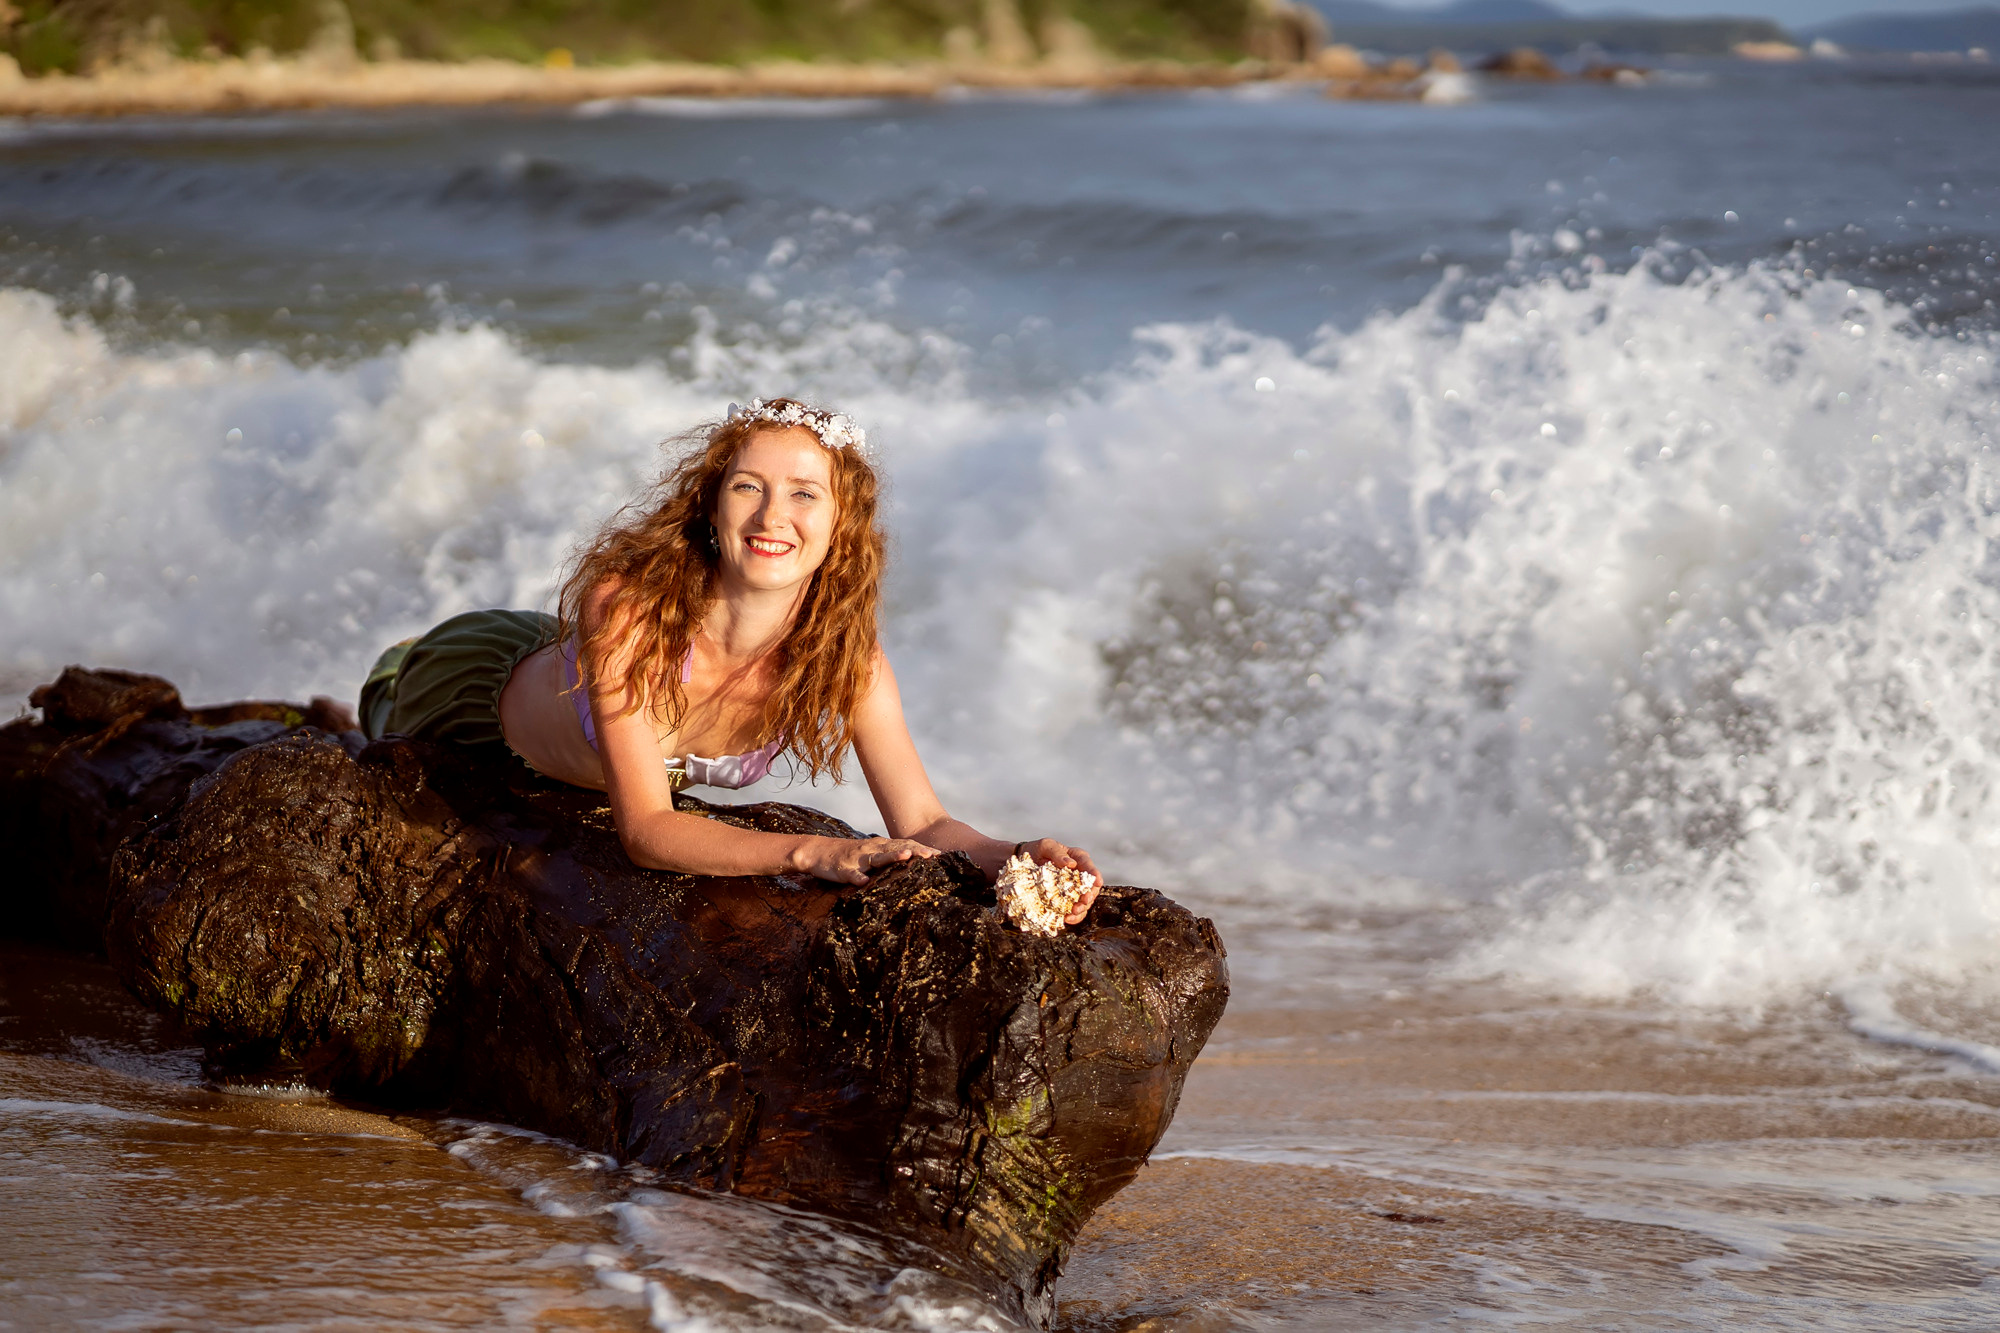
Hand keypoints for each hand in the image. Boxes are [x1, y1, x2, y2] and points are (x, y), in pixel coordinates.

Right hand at [797, 835, 939, 885]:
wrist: (818, 852)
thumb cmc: (849, 856)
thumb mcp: (872, 855)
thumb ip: (890, 857)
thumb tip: (913, 862)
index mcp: (880, 847)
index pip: (906, 845)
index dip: (922, 849)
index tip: (941, 855)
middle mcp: (872, 849)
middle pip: (896, 848)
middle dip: (914, 851)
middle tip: (932, 855)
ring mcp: (858, 859)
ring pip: (877, 858)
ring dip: (891, 857)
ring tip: (906, 857)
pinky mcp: (843, 869)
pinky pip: (851, 874)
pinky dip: (858, 877)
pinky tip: (864, 882)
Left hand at [1011, 837, 1100, 924]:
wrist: (1023, 862)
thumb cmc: (1037, 851)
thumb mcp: (1046, 846)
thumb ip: (1058, 852)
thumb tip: (1071, 864)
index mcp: (1078, 859)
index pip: (1089, 866)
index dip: (1095, 875)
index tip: (1098, 882)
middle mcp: (1079, 875)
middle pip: (1091, 887)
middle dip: (1089, 896)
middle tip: (1083, 902)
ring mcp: (1073, 889)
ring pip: (1084, 901)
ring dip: (1081, 909)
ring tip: (1072, 913)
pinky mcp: (1066, 900)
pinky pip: (1074, 910)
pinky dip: (1073, 917)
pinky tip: (1067, 919)